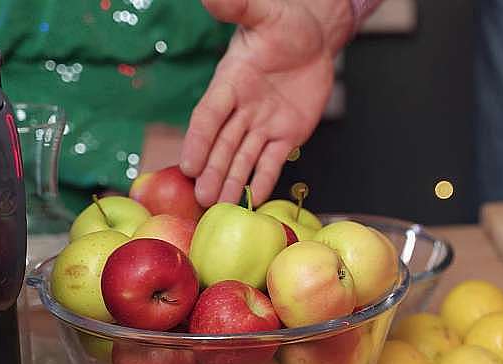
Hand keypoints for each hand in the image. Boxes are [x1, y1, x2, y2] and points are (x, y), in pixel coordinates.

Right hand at [180, 0, 353, 205]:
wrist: (314, 40)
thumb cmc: (284, 23)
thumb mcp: (264, 13)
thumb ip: (237, 7)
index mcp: (230, 83)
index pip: (209, 115)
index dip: (199, 139)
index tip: (188, 163)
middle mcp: (242, 109)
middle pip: (223, 144)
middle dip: (213, 170)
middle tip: (202, 197)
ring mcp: (263, 125)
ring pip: (244, 158)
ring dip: (232, 181)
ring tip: (220, 205)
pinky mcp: (286, 135)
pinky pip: (273, 160)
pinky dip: (265, 178)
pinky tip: (255, 199)